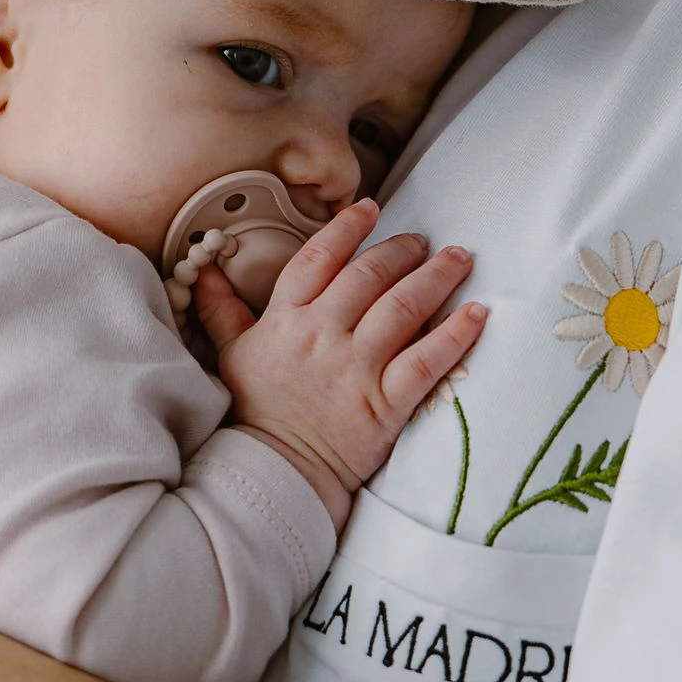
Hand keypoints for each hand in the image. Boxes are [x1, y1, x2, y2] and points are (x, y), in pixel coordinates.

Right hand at [197, 200, 482, 525]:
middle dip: (402, 250)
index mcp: (285, 319)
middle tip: (425, 240)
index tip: (370, 209)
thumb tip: (204, 268)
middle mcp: (323, 334)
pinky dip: (456, 334)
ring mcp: (356, 367)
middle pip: (369, 275)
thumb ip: (222, 308)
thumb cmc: (254, 414)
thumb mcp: (231, 354)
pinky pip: (427, 360)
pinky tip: (477, 313)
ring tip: (459, 259)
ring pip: (403, 307)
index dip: (346, 228)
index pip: (318, 257)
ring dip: (436, 277)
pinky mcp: (384, 402)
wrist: (273, 473)